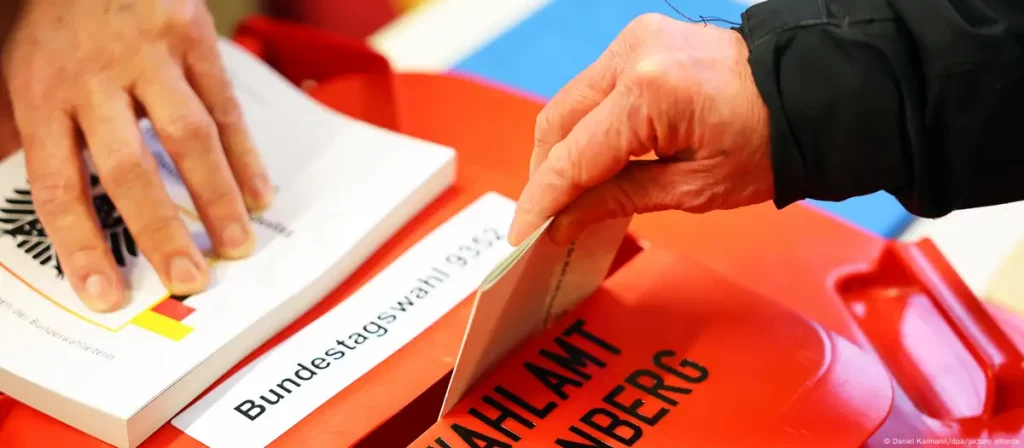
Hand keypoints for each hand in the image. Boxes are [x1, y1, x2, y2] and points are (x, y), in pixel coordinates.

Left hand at [3, 0, 273, 310]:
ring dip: (216, 198)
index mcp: (41, 95)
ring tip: (236, 247)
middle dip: (162, 233)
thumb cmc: (53, 18)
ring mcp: (147, 55)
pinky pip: (224, 104)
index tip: (105, 295)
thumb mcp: (21, 70)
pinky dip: (244, 154)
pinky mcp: (190, 35)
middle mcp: (93, 79)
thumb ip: (39, 134)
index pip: (59, 185)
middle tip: (190, 281)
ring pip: (188, 138)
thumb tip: (64, 211)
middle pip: (129, 170)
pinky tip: (258, 194)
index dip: (83, 245)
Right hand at [508, 14, 772, 245]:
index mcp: (650, 93)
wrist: (812, 93)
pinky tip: (591, 161)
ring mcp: (635, 41)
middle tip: (544, 220)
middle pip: (557, 123)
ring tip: (567, 196)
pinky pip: (592, 89)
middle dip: (545, 176)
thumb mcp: (695, 189)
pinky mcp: (640, 41)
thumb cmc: (773, 140)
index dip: (542, 201)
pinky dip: (584, 126)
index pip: (572, 157)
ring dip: (562, 151)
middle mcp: (634, 55)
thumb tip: (566, 218)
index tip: (522, 233)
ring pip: (569, 104)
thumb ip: (620, 199)